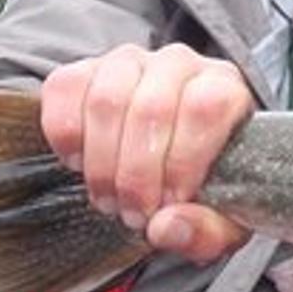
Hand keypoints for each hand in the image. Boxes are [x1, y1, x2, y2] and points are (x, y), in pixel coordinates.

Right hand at [38, 42, 254, 261]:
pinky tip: (80, 163)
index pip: (207, 107)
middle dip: (136, 175)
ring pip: (106, 100)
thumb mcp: (224, 221)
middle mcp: (180, 64)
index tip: (171, 202)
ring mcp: (130, 61)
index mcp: (226, 89)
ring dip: (101, 163)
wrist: (167, 164)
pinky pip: (65, 89)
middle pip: (152, 108)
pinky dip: (67, 135)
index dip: (184, 160)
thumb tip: (164, 227)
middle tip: (133, 214)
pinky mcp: (86, 68)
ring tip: (109, 201)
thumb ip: (207, 230)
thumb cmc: (206, 186)